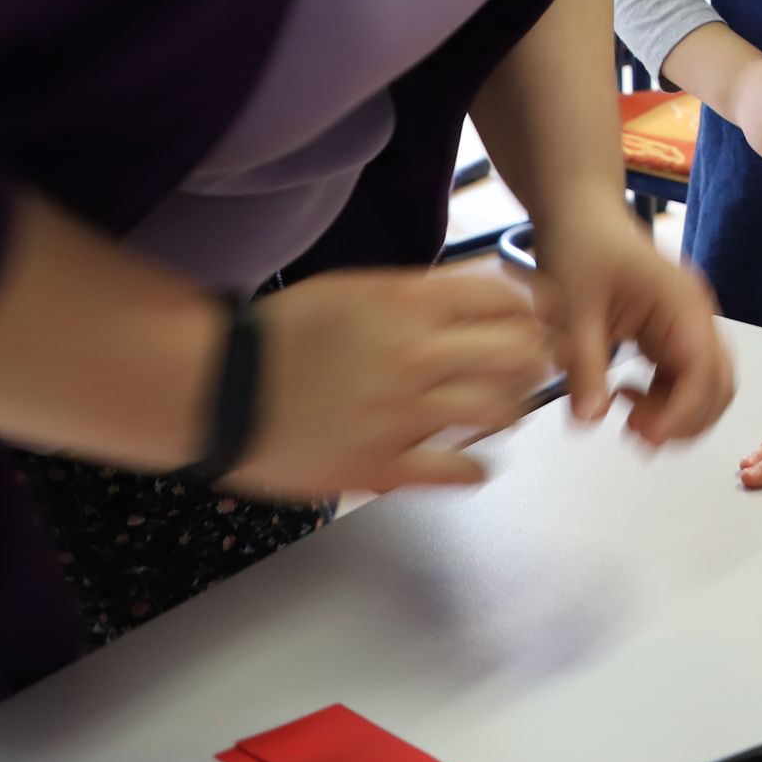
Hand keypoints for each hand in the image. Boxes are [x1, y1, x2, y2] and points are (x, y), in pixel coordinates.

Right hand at [225, 268, 555, 500]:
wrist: (222, 386)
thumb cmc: (282, 333)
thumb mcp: (353, 289)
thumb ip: (416, 295)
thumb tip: (473, 301)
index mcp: (409, 305)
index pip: (506, 301)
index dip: (532, 312)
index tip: (538, 322)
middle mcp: (417, 355)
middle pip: (518, 354)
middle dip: (536, 359)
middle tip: (533, 367)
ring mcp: (403, 414)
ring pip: (500, 412)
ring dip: (512, 411)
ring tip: (503, 411)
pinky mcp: (383, 466)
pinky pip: (457, 472)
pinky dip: (476, 469)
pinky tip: (474, 464)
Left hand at [526, 206, 735, 447]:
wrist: (579, 215)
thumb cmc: (581, 245)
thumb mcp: (574, 309)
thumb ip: (584, 367)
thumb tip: (589, 422)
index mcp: (682, 303)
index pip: (703, 370)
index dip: (681, 412)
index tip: (645, 437)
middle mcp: (695, 316)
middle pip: (717, 385)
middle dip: (684, 419)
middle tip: (636, 433)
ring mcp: (687, 326)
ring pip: (706, 388)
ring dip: (676, 414)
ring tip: (629, 419)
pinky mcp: (672, 334)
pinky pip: (684, 379)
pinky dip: (664, 401)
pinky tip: (625, 397)